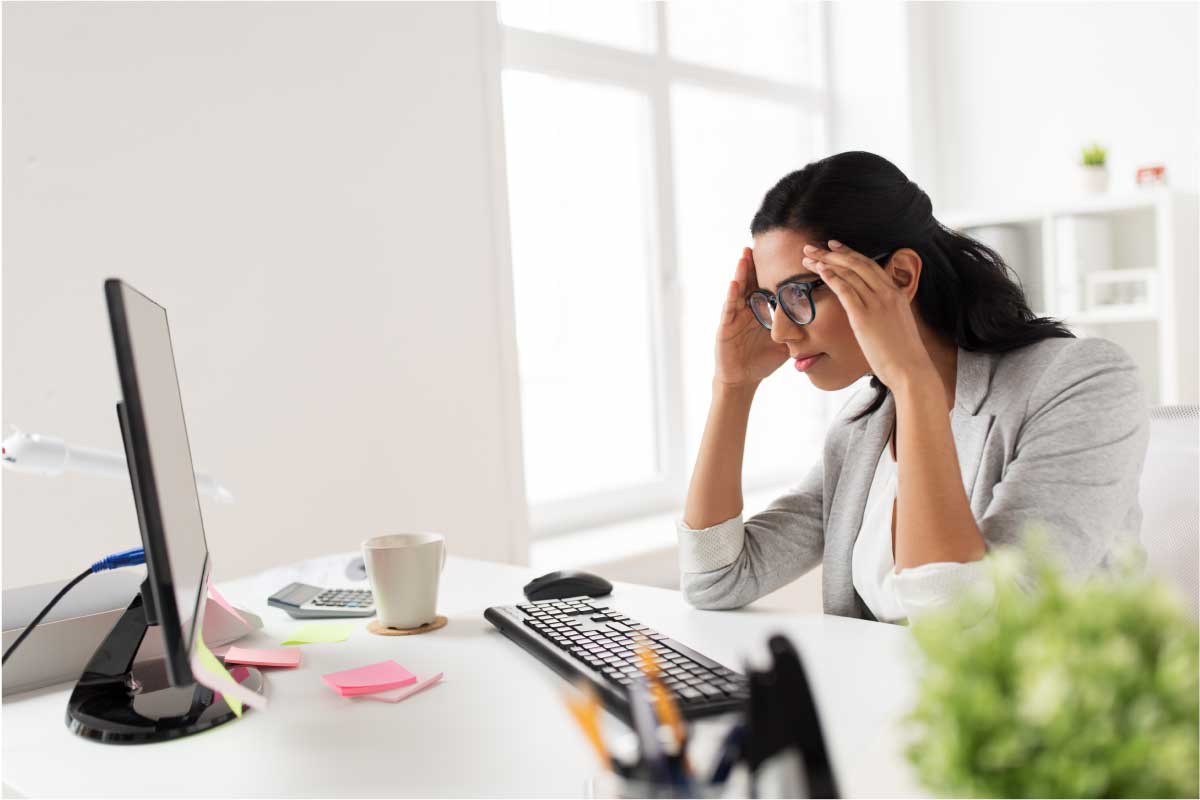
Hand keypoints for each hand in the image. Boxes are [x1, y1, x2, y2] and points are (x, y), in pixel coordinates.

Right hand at [714, 247, 788, 387]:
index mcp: (761, 311)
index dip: (772, 271)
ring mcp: (735, 316)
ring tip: (745, 255)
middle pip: (752, 282)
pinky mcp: (725, 327)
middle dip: (754, 263)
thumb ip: (799, 331)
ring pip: (739, 289)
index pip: (767, 286)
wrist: (743, 379)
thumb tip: (823, 324)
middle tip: (758, 243)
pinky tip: (734, 282)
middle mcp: (747, 309)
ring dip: (741, 272)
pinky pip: (729, 308)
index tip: (781, 252)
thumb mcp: (785, 343)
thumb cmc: (762, 361)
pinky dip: (731, 295)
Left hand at [803, 240, 933, 389]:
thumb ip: (885, 313)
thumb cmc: (903, 354)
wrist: (911, 369)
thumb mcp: (897, 325)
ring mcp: (876, 303)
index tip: (833, 246)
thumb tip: (872, 314)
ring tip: (808, 257)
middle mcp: (887, 294)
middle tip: (813, 247)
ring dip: (826, 262)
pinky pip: (846, 290)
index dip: (850, 253)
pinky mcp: (864, 317)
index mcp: (896, 294)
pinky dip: (832, 278)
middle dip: (832, 253)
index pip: (870, 265)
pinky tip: (819, 270)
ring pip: (849, 273)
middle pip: (857, 264)